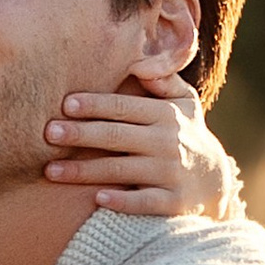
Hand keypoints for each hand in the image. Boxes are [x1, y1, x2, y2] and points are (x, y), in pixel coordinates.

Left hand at [42, 60, 241, 219]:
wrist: (216, 183)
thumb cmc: (187, 136)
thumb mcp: (185, 103)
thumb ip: (164, 79)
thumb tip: (140, 61)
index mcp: (166, 115)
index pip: (124, 107)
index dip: (95, 105)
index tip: (66, 104)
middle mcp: (168, 142)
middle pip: (116, 136)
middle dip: (81, 134)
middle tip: (48, 133)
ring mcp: (171, 174)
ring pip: (121, 170)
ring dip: (84, 171)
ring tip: (50, 171)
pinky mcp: (173, 203)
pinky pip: (144, 202)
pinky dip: (122, 201)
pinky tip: (97, 199)